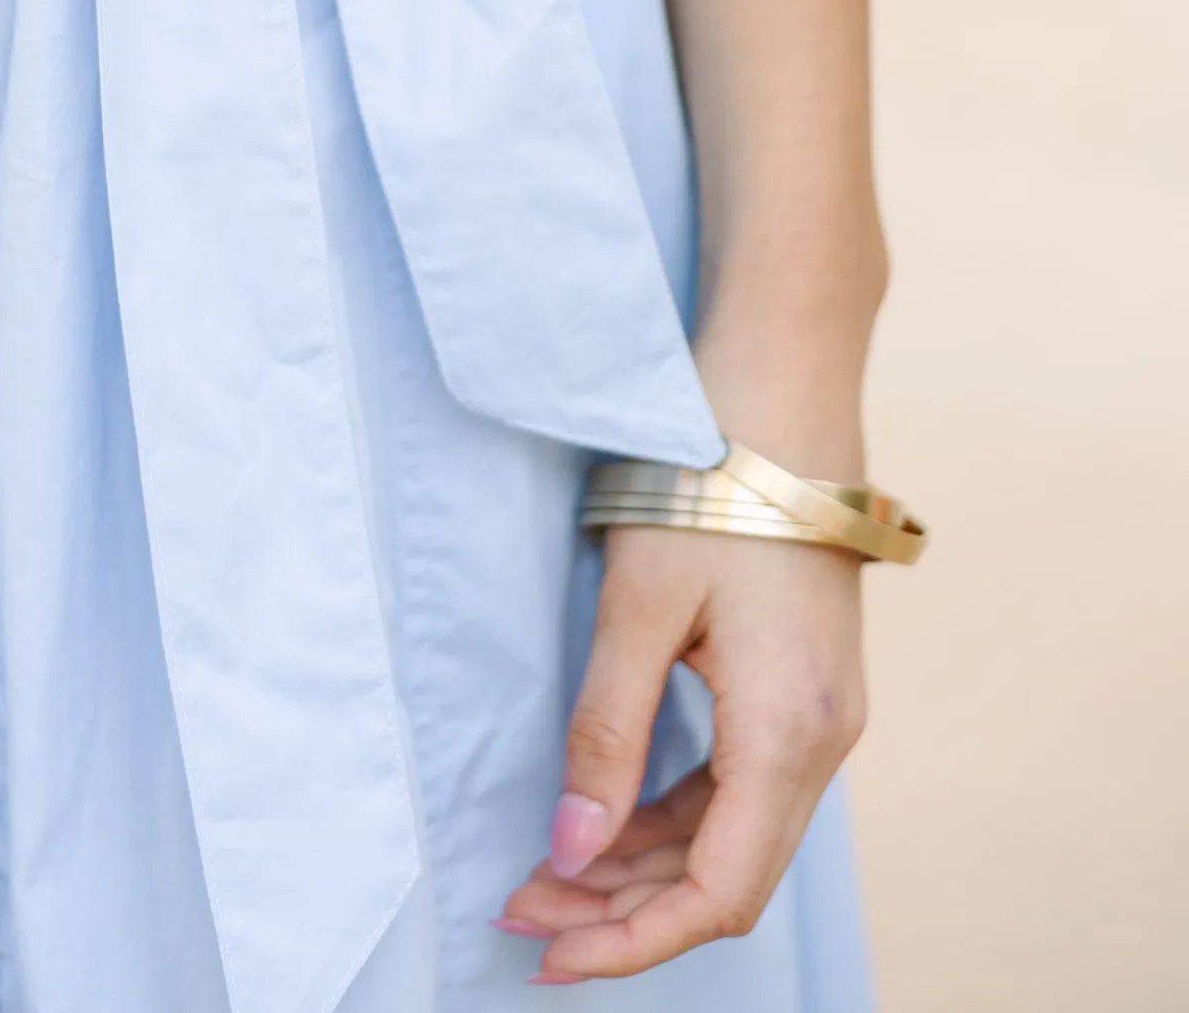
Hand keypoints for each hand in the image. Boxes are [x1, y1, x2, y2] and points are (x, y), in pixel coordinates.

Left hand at [501, 522, 865, 982]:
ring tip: (549, 872)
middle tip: (521, 907)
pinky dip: (676, 816)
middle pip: (727, 878)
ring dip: (645, 866)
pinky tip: (610, 816)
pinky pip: (743, 787)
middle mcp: (823, 742)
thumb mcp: (640, 605)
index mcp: (789, 733)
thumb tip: (573, 850)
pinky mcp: (806, 690)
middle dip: (623, 908)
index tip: (550, 951)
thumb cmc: (708, 483)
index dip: (634, 940)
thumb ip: (607, 733)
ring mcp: (822, 717)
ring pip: (735, 836)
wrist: (785, 394)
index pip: (718, 894)